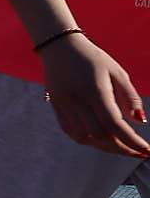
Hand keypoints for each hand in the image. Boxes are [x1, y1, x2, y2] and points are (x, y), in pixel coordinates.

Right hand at [39, 34, 149, 157]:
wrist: (59, 46)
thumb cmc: (92, 58)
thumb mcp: (117, 71)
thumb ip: (130, 96)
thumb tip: (140, 121)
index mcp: (94, 89)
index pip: (113, 123)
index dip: (131, 141)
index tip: (146, 150)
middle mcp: (77, 100)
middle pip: (99, 135)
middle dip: (121, 147)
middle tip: (138, 151)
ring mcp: (63, 105)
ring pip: (84, 137)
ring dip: (104, 146)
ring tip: (121, 146)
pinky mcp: (56, 107)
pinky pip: (71, 132)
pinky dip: (88, 140)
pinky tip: (101, 140)